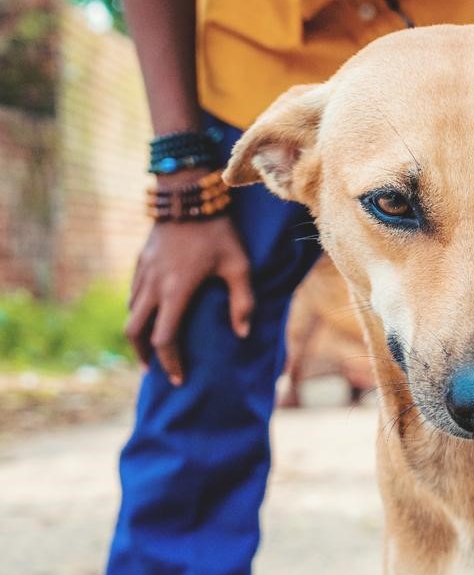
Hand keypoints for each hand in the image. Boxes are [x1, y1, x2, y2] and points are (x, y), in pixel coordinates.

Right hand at [126, 169, 253, 384]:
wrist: (188, 196)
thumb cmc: (219, 232)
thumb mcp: (239, 265)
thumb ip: (242, 301)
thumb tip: (242, 334)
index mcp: (176, 291)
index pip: (164, 340)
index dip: (170, 363)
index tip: (177, 379)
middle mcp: (152, 285)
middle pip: (135, 332)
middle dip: (143, 356)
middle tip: (154, 371)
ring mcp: (142, 273)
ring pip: (131, 313)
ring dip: (138, 334)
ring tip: (152, 348)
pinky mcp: (140, 261)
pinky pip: (132, 294)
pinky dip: (138, 312)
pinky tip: (151, 315)